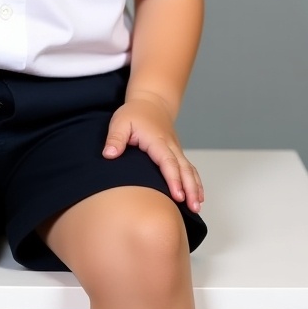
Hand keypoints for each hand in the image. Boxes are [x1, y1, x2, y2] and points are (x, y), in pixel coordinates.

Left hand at [102, 94, 203, 212]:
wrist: (151, 102)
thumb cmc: (135, 113)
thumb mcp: (120, 122)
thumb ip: (115, 138)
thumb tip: (109, 154)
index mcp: (157, 140)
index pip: (167, 161)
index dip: (173, 179)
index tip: (177, 196)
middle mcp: (170, 146)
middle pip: (184, 168)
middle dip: (190, 188)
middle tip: (193, 207)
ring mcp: (176, 149)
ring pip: (189, 169)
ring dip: (195, 187)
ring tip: (197, 206)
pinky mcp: (177, 153)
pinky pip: (189, 168)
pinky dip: (196, 182)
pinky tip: (198, 196)